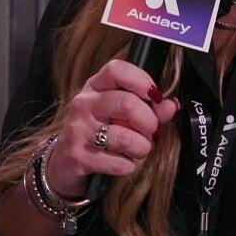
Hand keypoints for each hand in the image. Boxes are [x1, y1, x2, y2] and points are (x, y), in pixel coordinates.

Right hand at [43, 60, 178, 198]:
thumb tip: (171, 105)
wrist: (64, 163)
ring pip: (126, 137)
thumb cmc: (97, 133)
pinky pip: (118, 162)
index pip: (117, 70)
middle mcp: (84, 104)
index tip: (154, 97)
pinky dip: (128, 166)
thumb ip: (148, 109)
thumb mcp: (118, 115)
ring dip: (141, 148)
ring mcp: (78, 130)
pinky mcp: (78, 156)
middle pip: (127, 104)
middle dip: (149, 122)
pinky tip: (122, 162)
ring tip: (138, 150)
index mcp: (94, 87)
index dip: (142, 81)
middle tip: (151, 132)